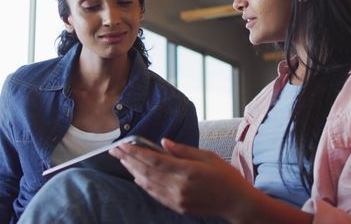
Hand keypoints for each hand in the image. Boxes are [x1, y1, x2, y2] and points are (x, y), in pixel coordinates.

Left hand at [109, 138, 257, 220]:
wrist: (237, 203)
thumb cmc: (225, 176)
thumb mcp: (208, 156)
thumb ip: (183, 150)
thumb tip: (162, 142)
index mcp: (188, 171)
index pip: (154, 161)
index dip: (136, 152)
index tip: (122, 144)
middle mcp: (179, 187)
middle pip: (146, 172)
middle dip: (129, 160)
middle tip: (114, 150)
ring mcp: (178, 199)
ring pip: (148, 184)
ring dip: (133, 171)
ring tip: (123, 160)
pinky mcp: (178, 207)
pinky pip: (155, 195)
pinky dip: (144, 184)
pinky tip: (137, 176)